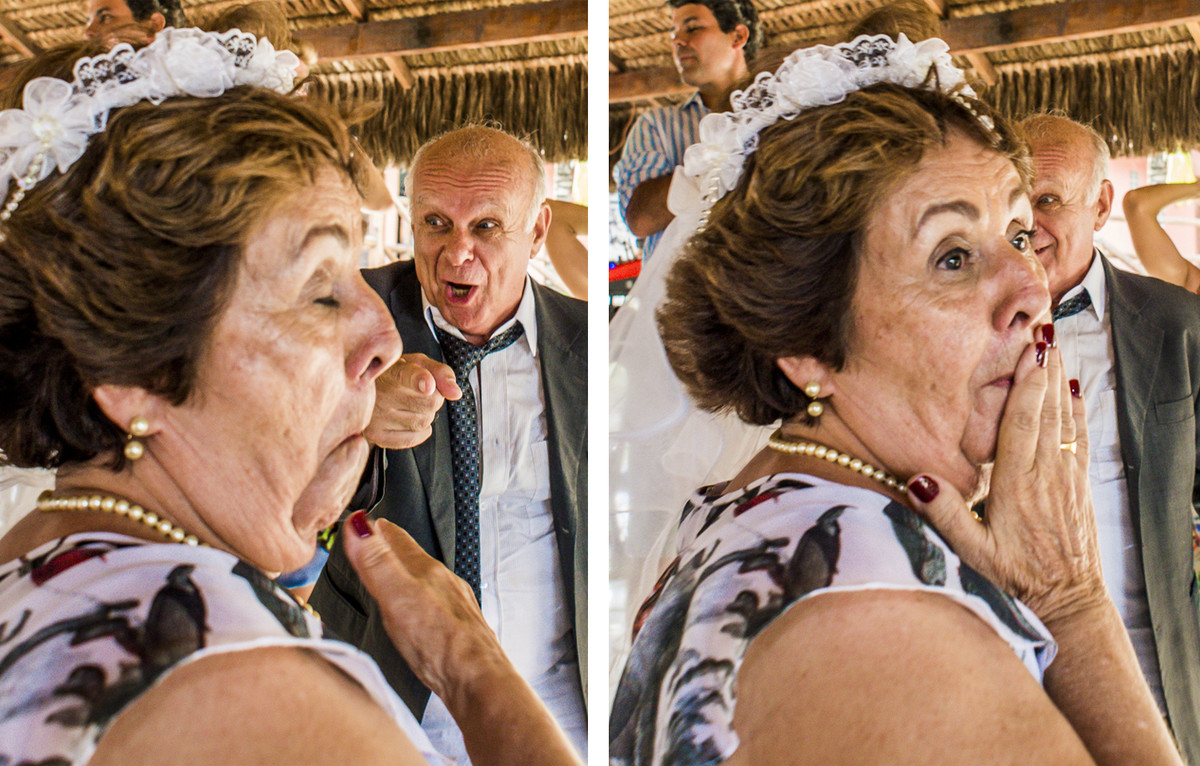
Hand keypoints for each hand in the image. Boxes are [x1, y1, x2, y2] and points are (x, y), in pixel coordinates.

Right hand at [341, 514, 507, 705]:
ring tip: (391, 572)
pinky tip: (417, 609)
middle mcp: (443, 583)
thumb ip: (377, 562)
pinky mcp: (456, 628)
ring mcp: (452, 605)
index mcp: (426, 571)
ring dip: (405, 572)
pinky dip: (418, 597)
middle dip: (391, 548)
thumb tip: (359, 525)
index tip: (365, 521)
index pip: (398, 540)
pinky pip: (433, 602)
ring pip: (424, 580)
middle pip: (412, 558)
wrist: (478, 680)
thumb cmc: (441, 643)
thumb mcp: (398, 597)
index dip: (378, 529)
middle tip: (375, 541)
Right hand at [364, 353, 460, 449]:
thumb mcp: (418, 363)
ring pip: (423, 422)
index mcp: (391, 370)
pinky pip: (412, 438)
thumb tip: (456, 393)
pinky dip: (420, 432)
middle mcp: (381, 393)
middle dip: (435, 399)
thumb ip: (441, 373)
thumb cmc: (396, 374)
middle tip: (422, 392)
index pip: (406, 375)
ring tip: (412, 404)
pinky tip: (411, 419)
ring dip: (427, 415)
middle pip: (430, 403)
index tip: (428, 386)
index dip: (419, 380)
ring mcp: (376, 416)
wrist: (364, 389)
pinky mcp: (375, 434)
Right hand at [908, 325, 1107, 624]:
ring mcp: (1066, 479)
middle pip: (1046, 412)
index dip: (1026, 385)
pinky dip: (1078, 410)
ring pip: (1065, 420)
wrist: (1068, 601)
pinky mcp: (1078, 486)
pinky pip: (1079, 438)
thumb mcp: (972, 553)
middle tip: (1042, 330)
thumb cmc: (1015, 578)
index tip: (1029, 351)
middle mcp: (1045, 476)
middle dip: (1044, 369)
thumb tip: (919, 479)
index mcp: (1016, 486)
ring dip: (1061, 382)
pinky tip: (1075, 390)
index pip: (1022, 424)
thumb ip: (946, 515)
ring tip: (1056, 346)